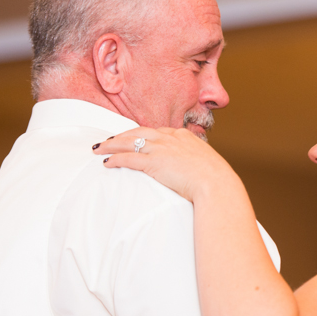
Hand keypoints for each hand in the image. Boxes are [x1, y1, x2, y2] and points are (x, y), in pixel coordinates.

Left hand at [93, 127, 228, 201]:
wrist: (216, 184)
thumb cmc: (215, 179)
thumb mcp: (206, 163)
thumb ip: (194, 162)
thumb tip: (191, 169)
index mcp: (183, 136)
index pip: (156, 131)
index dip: (141, 135)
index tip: (132, 138)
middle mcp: (170, 138)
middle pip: (138, 132)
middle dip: (121, 136)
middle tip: (108, 141)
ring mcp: (161, 149)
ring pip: (129, 143)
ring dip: (112, 145)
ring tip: (99, 148)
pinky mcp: (154, 163)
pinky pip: (129, 159)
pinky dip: (116, 159)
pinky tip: (107, 163)